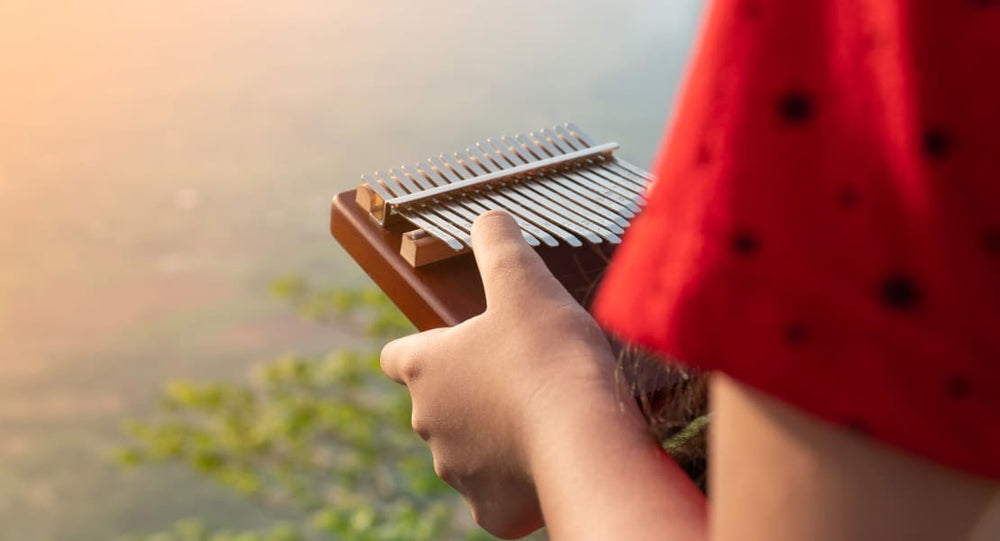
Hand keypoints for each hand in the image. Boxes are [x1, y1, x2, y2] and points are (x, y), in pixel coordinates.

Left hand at [380, 210, 621, 537]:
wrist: (585, 437)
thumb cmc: (548, 355)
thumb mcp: (524, 281)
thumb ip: (498, 243)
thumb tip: (487, 216)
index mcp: (425, 369)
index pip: (397, 357)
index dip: (420, 349)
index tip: (450, 346)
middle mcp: (427, 423)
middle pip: (437, 404)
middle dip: (469, 393)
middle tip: (520, 377)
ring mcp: (456, 471)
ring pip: (467, 450)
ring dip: (493, 436)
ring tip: (541, 417)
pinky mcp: (489, 510)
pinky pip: (496, 497)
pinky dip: (515, 484)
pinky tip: (548, 462)